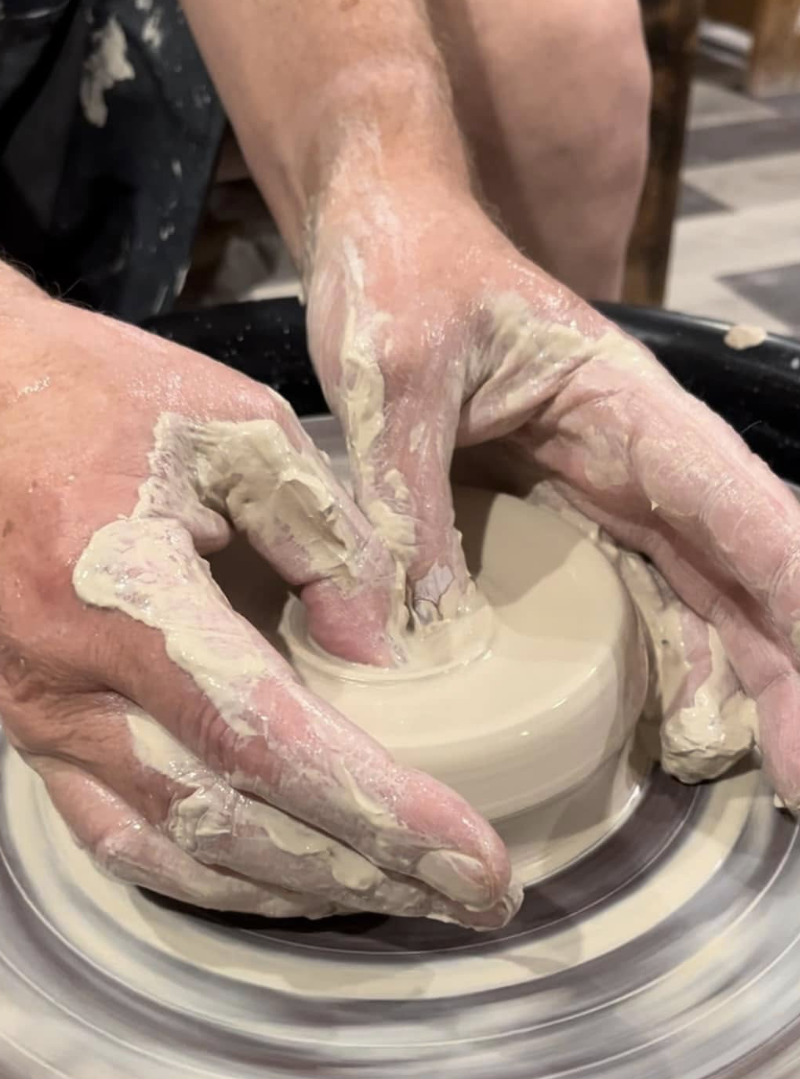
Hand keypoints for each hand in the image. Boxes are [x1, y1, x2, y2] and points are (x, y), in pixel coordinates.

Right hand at [0, 277, 513, 923]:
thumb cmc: (105, 395)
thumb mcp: (240, 427)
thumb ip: (326, 537)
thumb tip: (384, 656)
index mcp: (123, 592)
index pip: (270, 738)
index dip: (380, 813)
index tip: (477, 864)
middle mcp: (71, 682)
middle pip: (232, 821)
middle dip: (363, 874)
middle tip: (470, 900)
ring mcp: (43, 720)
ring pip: (178, 852)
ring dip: (298, 890)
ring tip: (400, 898)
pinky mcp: (36, 733)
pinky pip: (121, 841)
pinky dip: (213, 879)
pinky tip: (286, 883)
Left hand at [306, 183, 799, 803]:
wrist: (383, 228)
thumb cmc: (401, 270)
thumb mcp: (392, 381)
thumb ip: (396, 512)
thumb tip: (389, 657)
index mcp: (628, 412)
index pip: (749, 518)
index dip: (797, 618)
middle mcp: (639, 459)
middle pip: (744, 575)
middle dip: (785, 678)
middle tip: (796, 786)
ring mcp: (607, 493)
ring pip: (699, 597)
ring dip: (730, 685)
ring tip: (737, 776)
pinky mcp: (564, 518)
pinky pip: (629, 600)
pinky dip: (656, 666)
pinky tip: (662, 731)